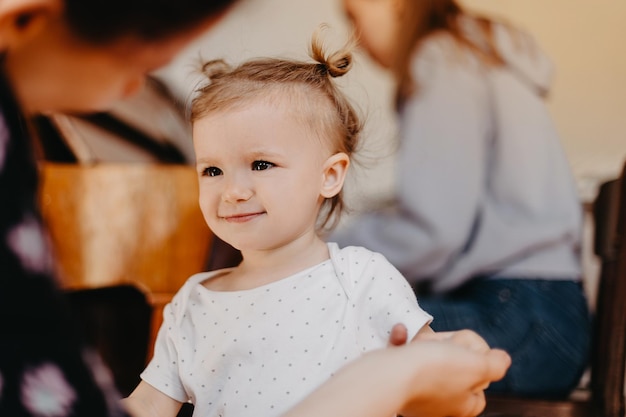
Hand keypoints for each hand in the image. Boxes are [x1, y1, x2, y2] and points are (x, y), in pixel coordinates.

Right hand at [395, 339, 509, 416]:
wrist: (388, 375)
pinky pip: (404, 355)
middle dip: (448, 346)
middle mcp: (441, 405)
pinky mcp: (395, 382)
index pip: (482, 377)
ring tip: (419, 342)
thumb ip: (497, 364)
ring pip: (429, 356)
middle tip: (442, 347)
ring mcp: (417, 395)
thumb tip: (502, 359)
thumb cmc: (435, 371)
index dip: (476, 357)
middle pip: (456, 364)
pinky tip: (401, 332)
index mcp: (465, 405)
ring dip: (425, 342)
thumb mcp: (478, 366)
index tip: (465, 354)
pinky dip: (402, 342)